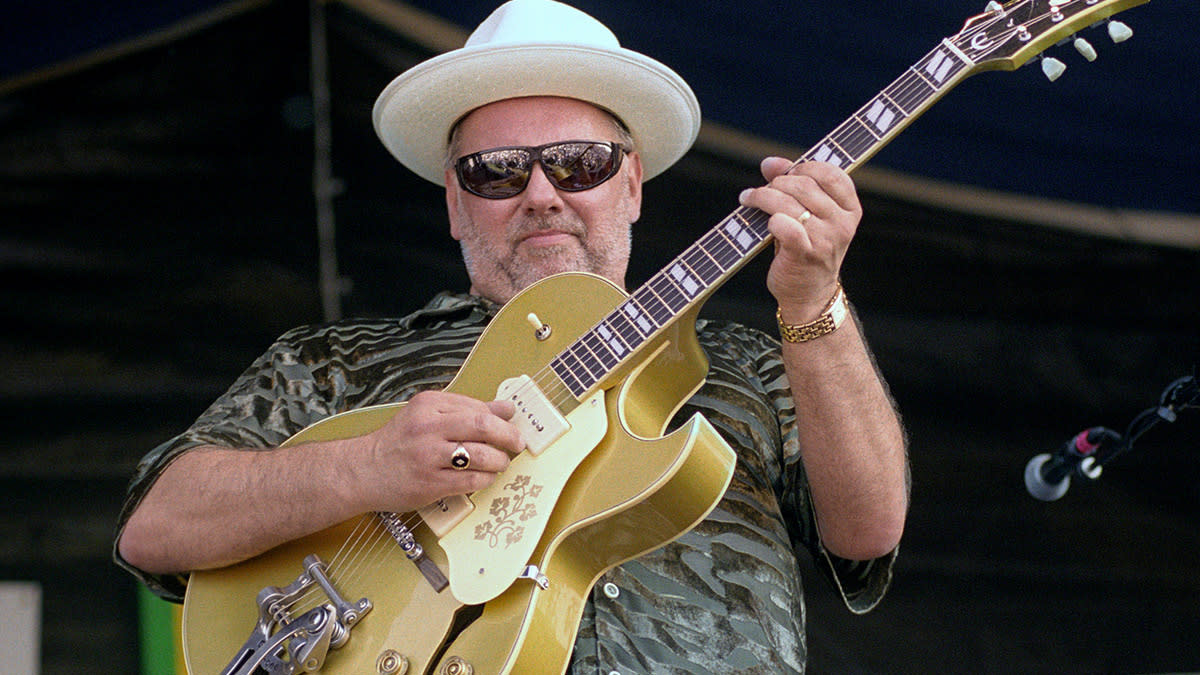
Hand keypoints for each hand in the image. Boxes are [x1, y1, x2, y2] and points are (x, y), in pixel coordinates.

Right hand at [352, 390, 523, 512]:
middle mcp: (428, 427)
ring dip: (499, 460)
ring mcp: (428, 456)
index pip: (477, 407)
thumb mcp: (428, 415)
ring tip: (500, 463)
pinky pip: (471, 480)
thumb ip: (466, 410)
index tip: (510, 426)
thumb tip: (506, 407)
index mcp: (428, 404)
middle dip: (508, 436)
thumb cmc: (398, 443)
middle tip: (517, 444)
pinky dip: (486, 478)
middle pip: (483, 425)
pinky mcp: (429, 483)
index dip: (500, 419)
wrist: (363, 471)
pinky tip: (486, 477)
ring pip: (481, 455)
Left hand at [738, 158, 861, 321]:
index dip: (804, 167)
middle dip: (777, 183)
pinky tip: (763, 221)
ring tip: (748, 198)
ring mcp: (826, 239)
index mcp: (850, 209)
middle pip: (805, 185)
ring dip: (763, 196)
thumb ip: (793, 185)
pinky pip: (784, 224)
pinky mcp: (806, 253)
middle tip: (761, 190)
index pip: (831, 173)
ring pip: (789, 202)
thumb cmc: (807, 249)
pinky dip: (770, 219)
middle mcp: (842, 223)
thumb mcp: (808, 216)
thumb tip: (770, 162)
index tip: (786, 174)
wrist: (809, 294)